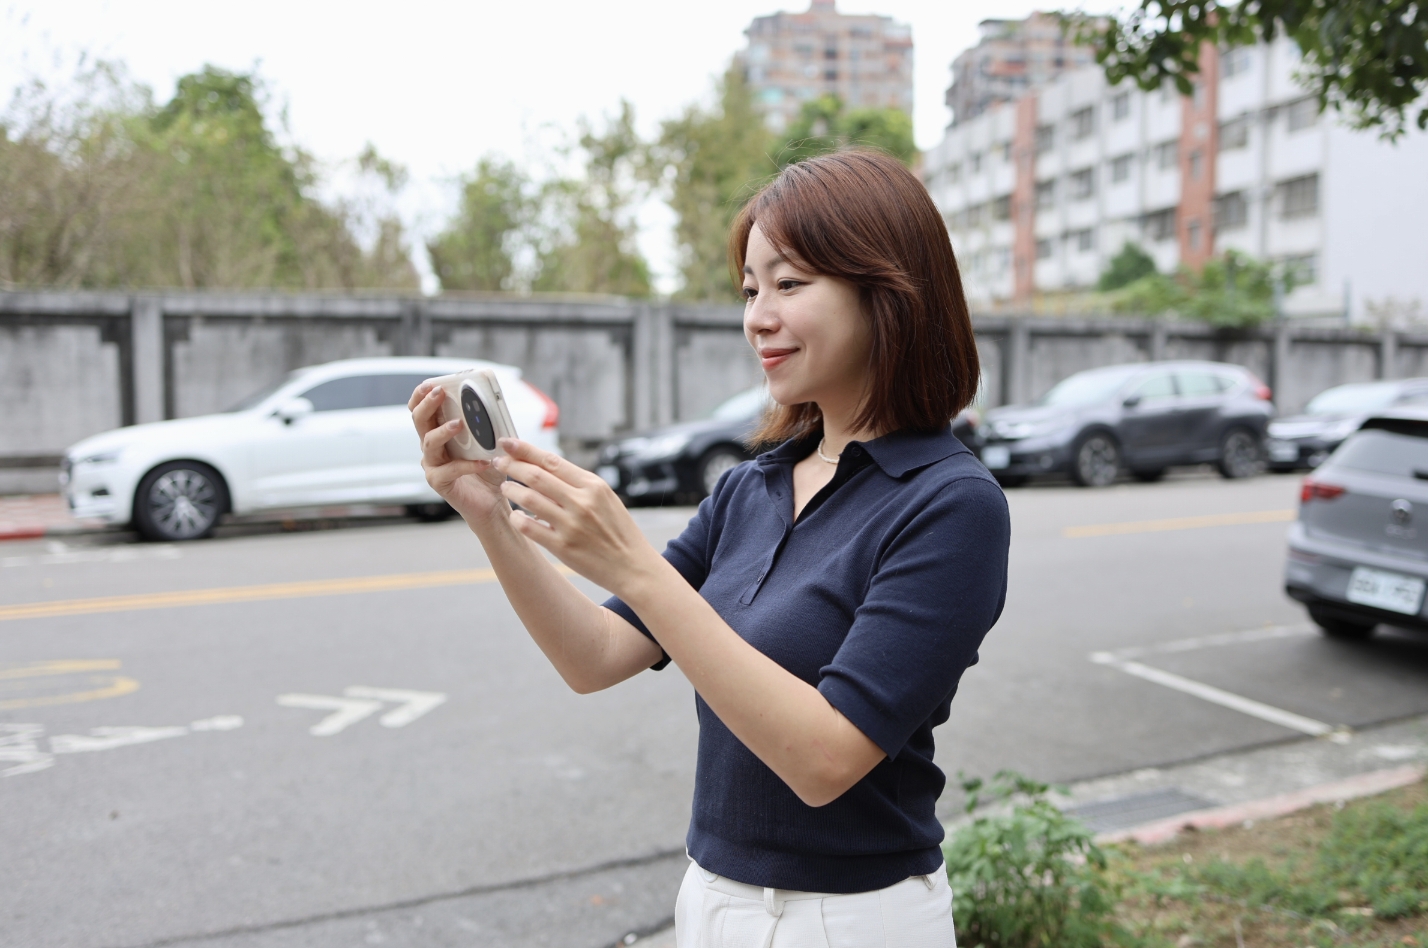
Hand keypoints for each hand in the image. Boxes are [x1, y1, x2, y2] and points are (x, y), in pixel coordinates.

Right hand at [408, 381, 507, 523]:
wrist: (492, 500)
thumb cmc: (489, 468)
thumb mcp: (490, 441)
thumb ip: (487, 424)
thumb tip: (494, 404)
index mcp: (439, 433)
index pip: (422, 411)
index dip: (421, 396)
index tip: (430, 383)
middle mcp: (431, 448)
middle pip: (419, 422)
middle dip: (427, 405)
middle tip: (439, 393)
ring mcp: (433, 465)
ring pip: (429, 443)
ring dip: (443, 431)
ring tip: (459, 424)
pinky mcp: (439, 483)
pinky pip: (450, 470)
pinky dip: (467, 464)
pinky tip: (483, 461)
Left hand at [493, 438, 662, 596]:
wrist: (633, 565)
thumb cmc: (619, 530)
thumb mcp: (606, 498)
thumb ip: (578, 484)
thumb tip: (545, 468)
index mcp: (593, 485)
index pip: (551, 460)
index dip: (525, 450)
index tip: (507, 443)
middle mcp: (582, 502)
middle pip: (536, 476)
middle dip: (511, 465)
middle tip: (498, 462)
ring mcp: (571, 525)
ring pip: (528, 499)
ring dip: (510, 490)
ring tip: (504, 487)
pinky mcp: (563, 547)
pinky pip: (529, 527)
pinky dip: (517, 518)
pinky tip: (515, 516)